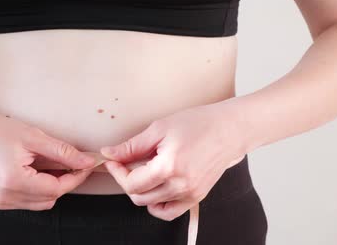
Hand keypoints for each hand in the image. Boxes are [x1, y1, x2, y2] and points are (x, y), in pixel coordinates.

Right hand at [0, 108, 97, 210]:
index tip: (88, 164)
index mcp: (13, 180)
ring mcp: (2, 201)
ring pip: (42, 202)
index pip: (56, 188)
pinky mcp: (1, 201)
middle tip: (75, 161)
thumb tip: (87, 162)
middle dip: (67, 181)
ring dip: (54, 185)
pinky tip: (41, 170)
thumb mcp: (33, 136)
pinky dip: (41, 188)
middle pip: (51, 197)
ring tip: (56, 163)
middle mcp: (6, 196)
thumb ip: (63, 152)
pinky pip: (31, 200)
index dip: (76, 177)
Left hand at [98, 101, 246, 220]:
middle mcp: (180, 185)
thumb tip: (108, 154)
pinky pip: (169, 212)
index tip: (113, 161)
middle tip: (125, 164)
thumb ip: (131, 146)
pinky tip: (155, 188)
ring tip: (143, 172)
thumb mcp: (159, 129)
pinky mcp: (196, 197)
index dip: (117, 172)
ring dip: (141, 190)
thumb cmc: (197, 124)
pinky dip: (157, 205)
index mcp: (169, 167)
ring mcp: (190, 194)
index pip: (131, 183)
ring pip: (151, 205)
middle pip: (139, 196)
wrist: (228, 129)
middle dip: (126, 181)